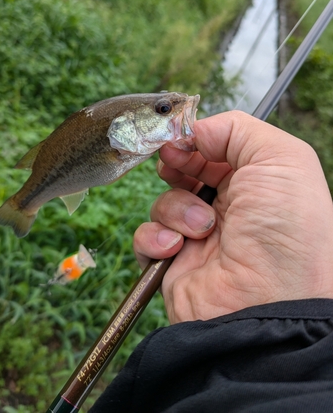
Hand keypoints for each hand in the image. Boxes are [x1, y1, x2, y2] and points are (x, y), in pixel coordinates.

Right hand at [134, 111, 332, 322]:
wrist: (267, 303)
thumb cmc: (286, 231)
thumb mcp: (280, 158)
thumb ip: (236, 129)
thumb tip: (192, 131)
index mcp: (256, 182)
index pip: (215, 150)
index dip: (194, 140)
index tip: (179, 139)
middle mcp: (229, 208)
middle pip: (186, 171)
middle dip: (176, 164)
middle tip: (174, 166)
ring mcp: (200, 235)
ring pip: (164, 202)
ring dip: (176, 208)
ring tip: (202, 228)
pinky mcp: (174, 262)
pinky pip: (147, 237)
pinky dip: (154, 237)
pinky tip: (175, 248)